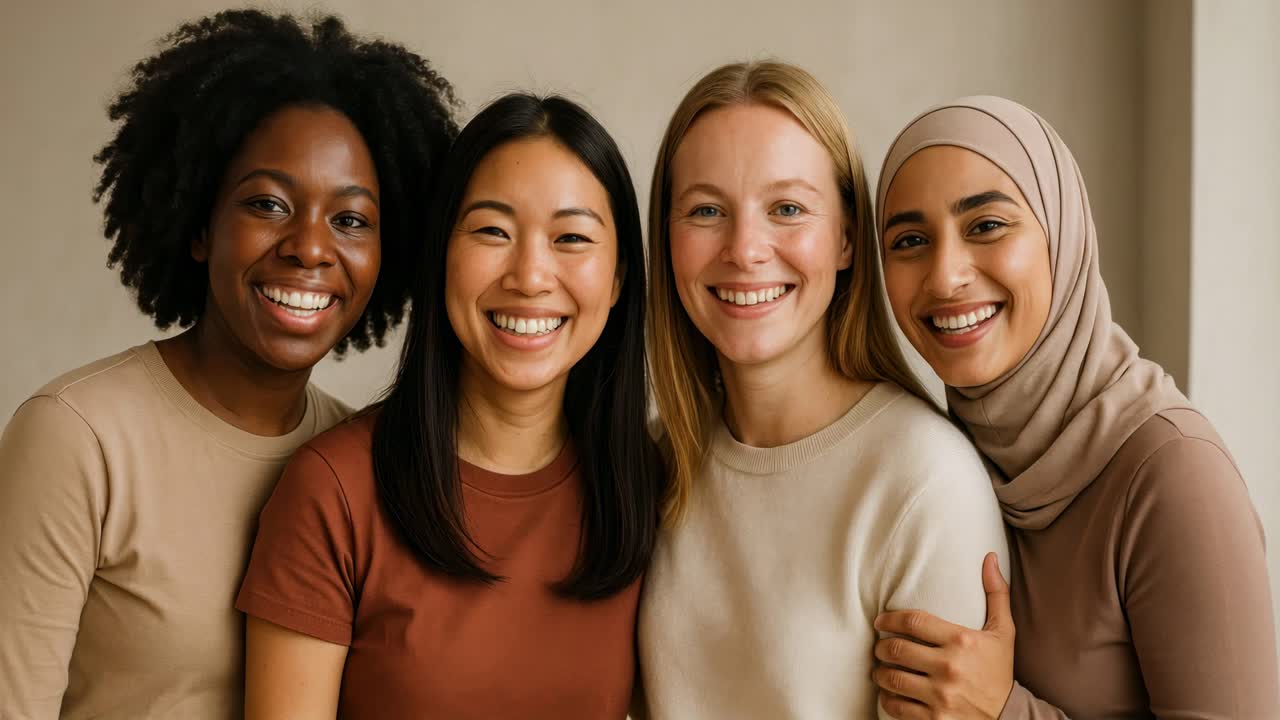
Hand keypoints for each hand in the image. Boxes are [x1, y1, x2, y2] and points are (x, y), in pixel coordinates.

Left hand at [872, 553, 1014, 719]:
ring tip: (881, 668)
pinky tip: (889, 692)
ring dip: (880, 672)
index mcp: (962, 641)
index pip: (913, 621)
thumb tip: (990, 557)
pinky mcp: (933, 719)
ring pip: (891, 678)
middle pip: (895, 649)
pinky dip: (887, 698)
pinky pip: (896, 706)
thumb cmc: (1000, 672)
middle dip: (881, 646)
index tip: (880, 621)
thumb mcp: (1003, 633)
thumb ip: (996, 594)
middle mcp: (949, 668)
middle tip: (880, 646)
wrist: (1009, 719)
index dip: (889, 619)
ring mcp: (940, 696)